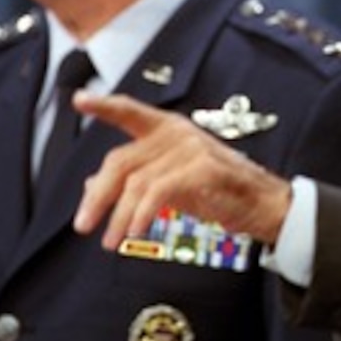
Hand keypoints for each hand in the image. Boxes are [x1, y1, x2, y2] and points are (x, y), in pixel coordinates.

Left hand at [72, 93, 292, 249]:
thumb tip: (92, 183)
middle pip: (121, 160)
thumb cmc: (218, 190)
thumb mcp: (169, 183)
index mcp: (168, 130)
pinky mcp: (203, 168)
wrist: (262, 204)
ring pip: (136, 182)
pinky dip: (142, 213)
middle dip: (98, 196)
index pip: (130, 112)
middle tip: (84, 224)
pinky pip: (159, 192)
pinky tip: (135, 229)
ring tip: (111, 240)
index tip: (78, 100)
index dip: (103, 106)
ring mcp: (191, 148)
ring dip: (119, 216)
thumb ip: (134, 178)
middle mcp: (176, 133)